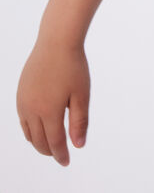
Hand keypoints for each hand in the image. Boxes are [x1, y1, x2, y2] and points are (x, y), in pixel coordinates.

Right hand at [17, 40, 90, 166]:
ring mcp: (23, 102)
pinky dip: (29, 130)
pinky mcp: (20, 94)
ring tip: (50, 145)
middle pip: (39, 140)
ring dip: (38, 142)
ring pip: (28, 133)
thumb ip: (79, 121)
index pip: (54, 142)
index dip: (61, 155)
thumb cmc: (73, 66)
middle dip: (50, 151)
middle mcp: (32, 110)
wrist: (56, 41)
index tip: (67, 162)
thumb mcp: (82, 94)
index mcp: (49, 111)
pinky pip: (22, 120)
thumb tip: (78, 145)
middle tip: (60, 155)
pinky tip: (38, 129)